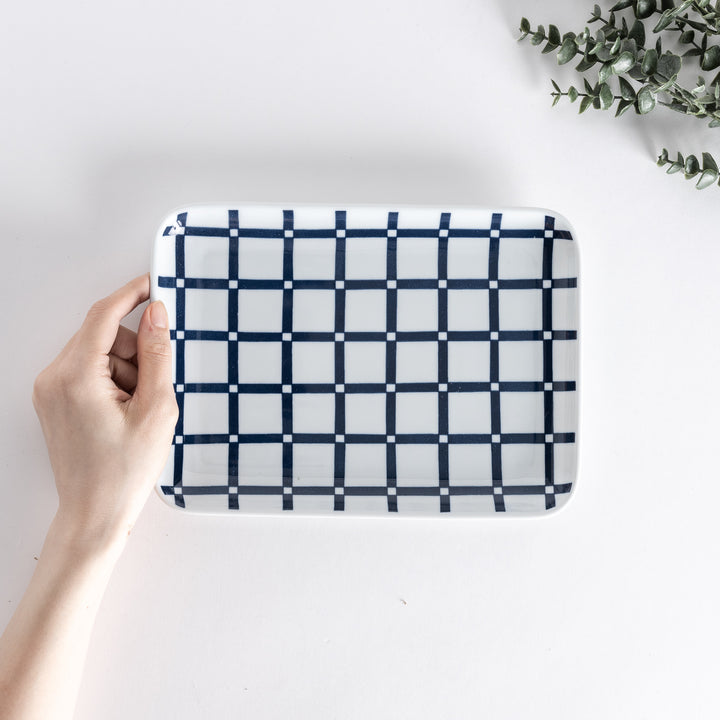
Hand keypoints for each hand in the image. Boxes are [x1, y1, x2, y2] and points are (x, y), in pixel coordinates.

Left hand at [31, 273, 178, 549]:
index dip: (131, 294)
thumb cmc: (124, 471)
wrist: (95, 513)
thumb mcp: (156, 408)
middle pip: (101, 335)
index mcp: (75, 377)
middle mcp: (53, 378)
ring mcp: (49, 390)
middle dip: (133, 351)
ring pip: (97, 353)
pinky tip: (123, 411)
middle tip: (152, 386)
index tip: (154, 285)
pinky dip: (111, 381)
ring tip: (136, 409)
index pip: (103, 315)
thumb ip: (157, 354)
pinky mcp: (53, 400)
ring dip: (124, 369)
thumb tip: (156, 315)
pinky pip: (87, 371)